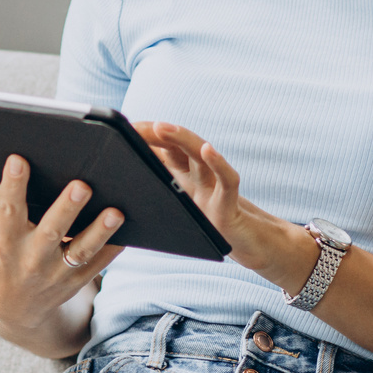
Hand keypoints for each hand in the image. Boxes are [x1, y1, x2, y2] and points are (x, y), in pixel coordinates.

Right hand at [0, 154, 123, 345]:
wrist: (15, 310)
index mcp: (4, 242)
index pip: (7, 211)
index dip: (12, 186)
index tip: (18, 159)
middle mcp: (31, 259)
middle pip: (51, 232)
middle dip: (66, 209)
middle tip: (81, 184)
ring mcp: (58, 272)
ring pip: (82, 250)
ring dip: (99, 231)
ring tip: (115, 211)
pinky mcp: (79, 279)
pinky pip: (101, 263)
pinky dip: (114, 246)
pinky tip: (129, 226)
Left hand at [134, 121, 314, 287]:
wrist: (251, 247)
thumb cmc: (212, 232)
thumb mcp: (181, 215)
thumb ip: (160, 199)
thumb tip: (121, 195)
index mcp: (183, 181)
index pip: (162, 152)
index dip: (145, 139)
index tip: (123, 128)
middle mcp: (199, 179)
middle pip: (177, 148)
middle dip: (157, 133)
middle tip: (134, 125)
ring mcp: (215, 189)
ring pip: (199, 157)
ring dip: (181, 139)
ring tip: (162, 126)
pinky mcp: (230, 205)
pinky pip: (227, 180)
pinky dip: (218, 164)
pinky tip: (207, 150)